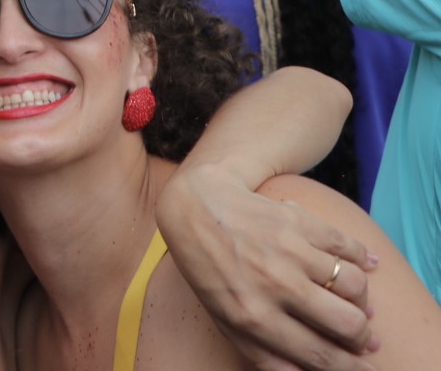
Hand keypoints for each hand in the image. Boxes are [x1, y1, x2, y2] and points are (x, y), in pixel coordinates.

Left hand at [158, 163, 379, 369]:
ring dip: (362, 299)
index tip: (367, 370)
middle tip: (361, 337)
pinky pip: (346, 245)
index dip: (351, 369)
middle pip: (348, 323)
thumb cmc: (210, 270)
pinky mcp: (297, 221)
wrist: (194, 208)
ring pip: (355, 285)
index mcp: (253, 316)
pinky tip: (366, 265)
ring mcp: (288, 250)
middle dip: (362, 337)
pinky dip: (362, 258)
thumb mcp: (225, 319)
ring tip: (355, 303)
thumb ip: (264, 354)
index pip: (319, 355)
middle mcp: (274, 284)